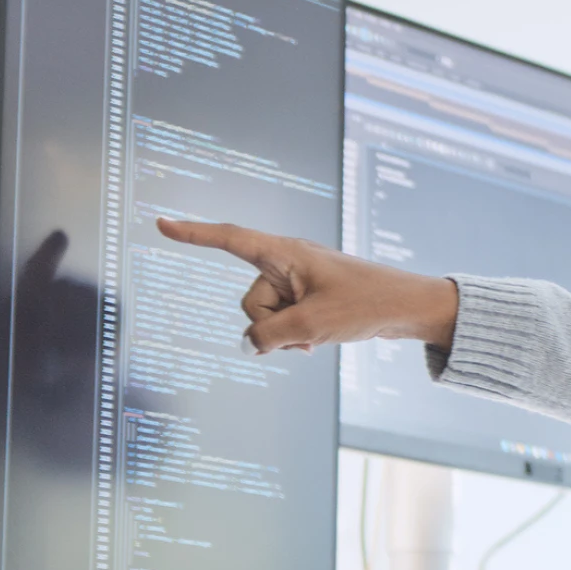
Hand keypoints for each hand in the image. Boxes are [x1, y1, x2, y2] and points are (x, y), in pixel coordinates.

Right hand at [155, 219, 458, 354]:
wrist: (409, 308)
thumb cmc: (366, 306)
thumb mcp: (311, 326)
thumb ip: (268, 337)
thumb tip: (247, 345)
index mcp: (286, 253)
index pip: (230, 239)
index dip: (194, 234)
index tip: (161, 224)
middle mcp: (289, 262)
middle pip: (250, 299)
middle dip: (269, 324)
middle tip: (308, 329)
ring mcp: (299, 282)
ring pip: (266, 317)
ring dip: (286, 334)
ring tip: (319, 336)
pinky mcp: (310, 298)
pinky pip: (285, 322)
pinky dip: (296, 335)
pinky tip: (318, 343)